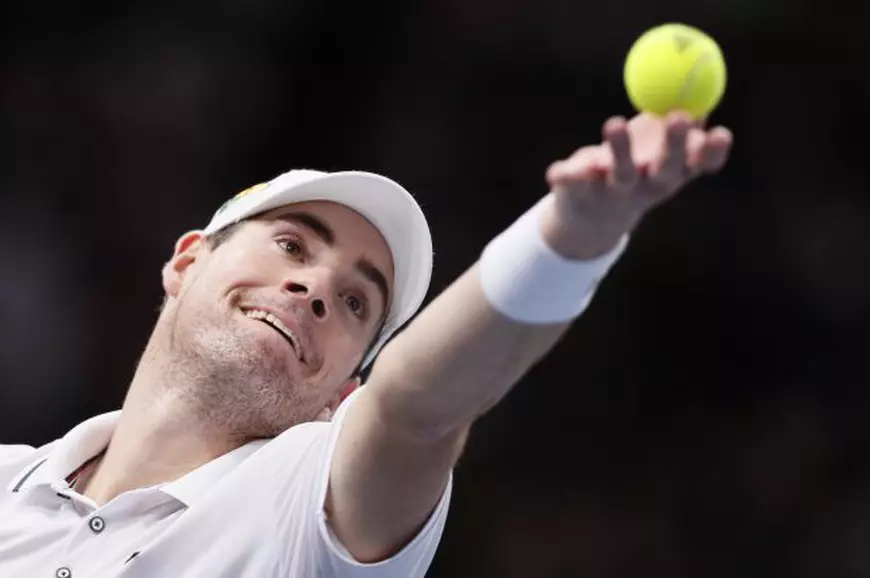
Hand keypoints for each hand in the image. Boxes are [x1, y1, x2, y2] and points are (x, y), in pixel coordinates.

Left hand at [541, 111, 732, 259]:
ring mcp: (613, 193)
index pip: (698, 167)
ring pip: (620, 174)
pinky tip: (557, 172)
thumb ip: (678, 124)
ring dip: (620, 149)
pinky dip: (565, 176)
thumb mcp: (657, 149)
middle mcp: (646, 187)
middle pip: (665, 170)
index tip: (721, 132)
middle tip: (679, 116)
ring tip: (614, 123)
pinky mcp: (579, 196)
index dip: (711, 153)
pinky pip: (572, 182)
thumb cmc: (632, 169)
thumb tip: (701, 86)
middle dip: (675, 146)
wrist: (591, 217)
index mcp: (669, 175)